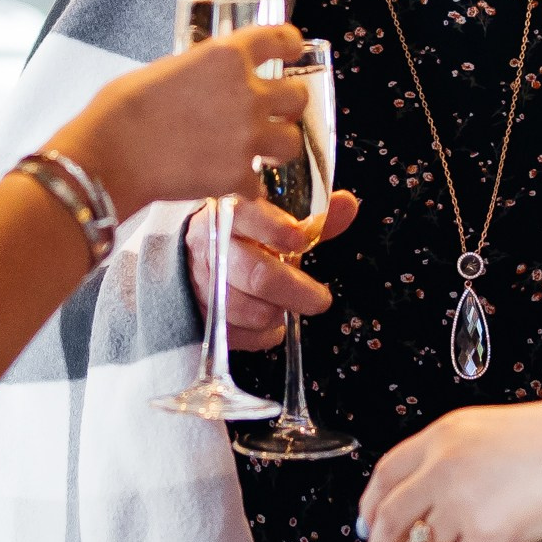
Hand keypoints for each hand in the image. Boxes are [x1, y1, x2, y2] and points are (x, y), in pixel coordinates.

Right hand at [63, 26, 303, 220]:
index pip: (280, 39)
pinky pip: (258, 183)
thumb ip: (200, 73)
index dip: (290, 44)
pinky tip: (230, 183)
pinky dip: (246, 186)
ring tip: (263, 151)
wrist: (110, 155)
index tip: (292, 49)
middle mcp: (246, 93)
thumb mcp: (166, 70)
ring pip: (292, 142)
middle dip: (288, 105)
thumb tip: (205, 82)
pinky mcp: (237, 176)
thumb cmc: (122, 109)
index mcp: (226, 56)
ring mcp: (247, 137)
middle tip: (274, 111)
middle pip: (298, 96)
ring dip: (279, 145)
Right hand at [187, 188, 358, 348]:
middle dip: (296, 291)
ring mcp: (204, 286)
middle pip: (257, 275)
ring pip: (252, 311)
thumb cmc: (244, 243)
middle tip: (321, 300)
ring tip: (284, 305)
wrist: (193, 265)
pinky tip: (264, 320)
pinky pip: (243, 336)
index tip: (299, 240)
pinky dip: (263, 334)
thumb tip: (348, 204)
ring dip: (277, 313)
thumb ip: (311, 220)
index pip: (249, 216)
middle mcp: (213, 248)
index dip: (275, 229)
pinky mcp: (201, 319)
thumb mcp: (273, 225)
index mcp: (230, 215)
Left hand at [357, 400, 541, 541]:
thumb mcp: (490, 432)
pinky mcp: (486, 534)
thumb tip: (442, 502)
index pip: (387, 473)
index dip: (370, 504)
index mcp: (442, 436)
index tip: (366, 525)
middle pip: (392, 516)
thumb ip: (459, 460)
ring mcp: (462, 503)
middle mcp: (443, 468)